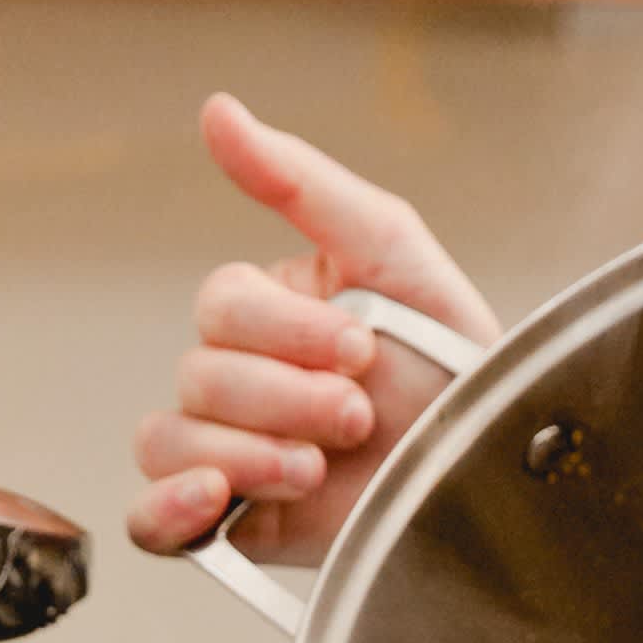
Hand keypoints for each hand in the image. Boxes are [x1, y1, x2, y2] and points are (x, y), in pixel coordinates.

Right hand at [129, 94, 498, 562]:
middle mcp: (236, 384)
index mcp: (265, 317)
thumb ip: (301, 183)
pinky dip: (167, 510)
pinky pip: (150, 524)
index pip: (221, 307)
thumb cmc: (451, 364)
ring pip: (169, 441)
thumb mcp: (391, 252)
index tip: (366, 350)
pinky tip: (216, 499)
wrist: (491, 474)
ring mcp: (227, 456)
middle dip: (288, 399)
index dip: (288, 332)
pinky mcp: (232, 531)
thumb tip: (216, 111)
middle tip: (359, 417)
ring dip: (248, 454)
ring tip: (317, 470)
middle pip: (198, 377)